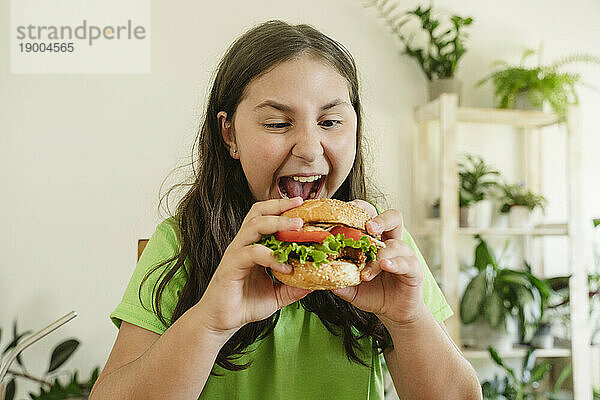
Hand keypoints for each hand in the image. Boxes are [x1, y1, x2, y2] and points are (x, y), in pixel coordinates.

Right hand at [197, 197, 311, 335]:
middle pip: (258, 212)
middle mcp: (243, 244)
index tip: (303, 204)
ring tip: (298, 226)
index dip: (283, 209)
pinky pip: (251, 253)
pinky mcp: (231, 266)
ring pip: (254, 226)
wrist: (221, 322)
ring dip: (277, 223)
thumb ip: (294, 288)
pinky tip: (284, 266)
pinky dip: (270, 256)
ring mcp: (236, 253)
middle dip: (280, 206)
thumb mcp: (277, 295)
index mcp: (253, 245)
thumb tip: (315, 284)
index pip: (266, 217)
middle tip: (301, 206)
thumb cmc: (245, 304)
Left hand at [332, 200, 426, 327]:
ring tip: (365, 273)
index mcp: (376, 241)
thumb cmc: (373, 294)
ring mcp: (405, 255)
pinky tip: (385, 266)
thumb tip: (319, 274)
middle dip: (380, 219)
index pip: (371, 217)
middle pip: (393, 218)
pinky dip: (394, 263)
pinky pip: (406, 263)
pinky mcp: (414, 270)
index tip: (348, 209)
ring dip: (378, 257)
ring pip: (395, 244)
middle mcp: (392, 243)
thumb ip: (338, 280)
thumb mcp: (351, 287)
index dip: (362, 210)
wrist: (393, 312)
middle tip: (367, 227)